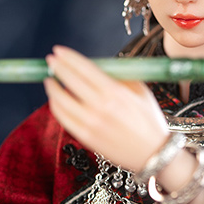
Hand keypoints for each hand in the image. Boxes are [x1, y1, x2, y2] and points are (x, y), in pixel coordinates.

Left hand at [44, 46, 168, 173]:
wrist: (154, 153)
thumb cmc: (149, 121)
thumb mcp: (141, 91)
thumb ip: (119, 76)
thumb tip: (97, 64)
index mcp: (116, 92)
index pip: (85, 68)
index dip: (69, 57)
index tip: (59, 51)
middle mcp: (101, 107)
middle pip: (70, 81)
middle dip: (57, 67)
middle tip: (51, 60)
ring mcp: (91, 124)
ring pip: (61, 101)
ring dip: (52, 88)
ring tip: (50, 80)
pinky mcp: (86, 138)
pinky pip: (63, 118)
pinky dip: (56, 106)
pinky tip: (55, 99)